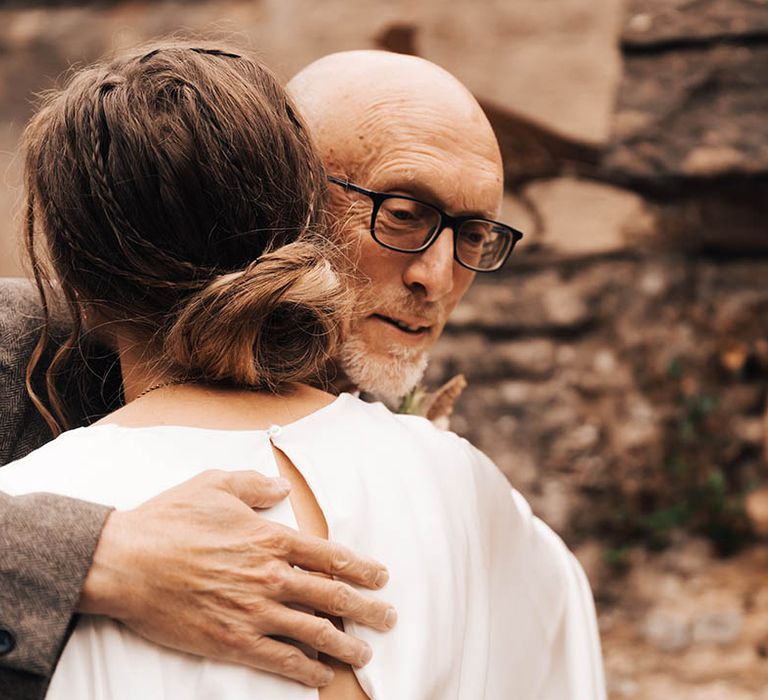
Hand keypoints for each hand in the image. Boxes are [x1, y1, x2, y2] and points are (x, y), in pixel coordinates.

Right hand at [78, 469, 395, 686]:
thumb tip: (281, 489)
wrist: (126, 562)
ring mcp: (254, 612)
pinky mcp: (232, 641)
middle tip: (389, 618)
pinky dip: (305, 669)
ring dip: (345, 645)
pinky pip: (280, 659)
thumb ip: (254, 485)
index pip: (331, 556)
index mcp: (270, 538)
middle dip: (367, 609)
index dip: (363, 568)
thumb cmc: (170, 520)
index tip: (382, 577)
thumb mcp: (215, 484)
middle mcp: (271, 576)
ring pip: (314, 632)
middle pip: (333, 596)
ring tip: (364, 653)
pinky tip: (320, 675)